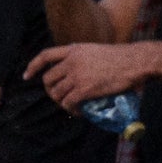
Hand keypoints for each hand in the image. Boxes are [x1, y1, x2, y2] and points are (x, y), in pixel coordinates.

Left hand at [32, 42, 153, 110]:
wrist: (134, 61)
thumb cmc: (121, 57)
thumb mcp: (95, 50)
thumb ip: (82, 58)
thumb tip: (76, 70)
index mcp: (74, 50)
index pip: (45, 55)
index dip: (33, 66)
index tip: (27, 76)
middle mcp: (72, 61)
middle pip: (48, 79)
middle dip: (50, 91)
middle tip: (59, 98)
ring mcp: (77, 75)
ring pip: (56, 93)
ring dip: (61, 102)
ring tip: (71, 106)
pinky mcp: (85, 89)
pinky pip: (69, 103)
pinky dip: (71, 110)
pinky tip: (78, 112)